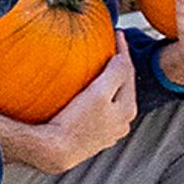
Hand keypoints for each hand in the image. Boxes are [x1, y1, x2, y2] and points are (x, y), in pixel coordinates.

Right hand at [0, 49, 135, 175]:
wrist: (54, 151)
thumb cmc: (75, 122)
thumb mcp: (99, 93)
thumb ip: (116, 74)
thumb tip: (122, 57)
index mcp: (127, 109)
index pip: (129, 72)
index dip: (123, 50)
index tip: (117, 33)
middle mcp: (122, 122)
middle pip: (124, 85)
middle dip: (119, 65)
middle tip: (111, 46)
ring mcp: (108, 131)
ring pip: (113, 98)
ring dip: (110, 81)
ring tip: (100, 66)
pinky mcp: (93, 135)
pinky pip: (100, 109)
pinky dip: (99, 96)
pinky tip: (87, 93)